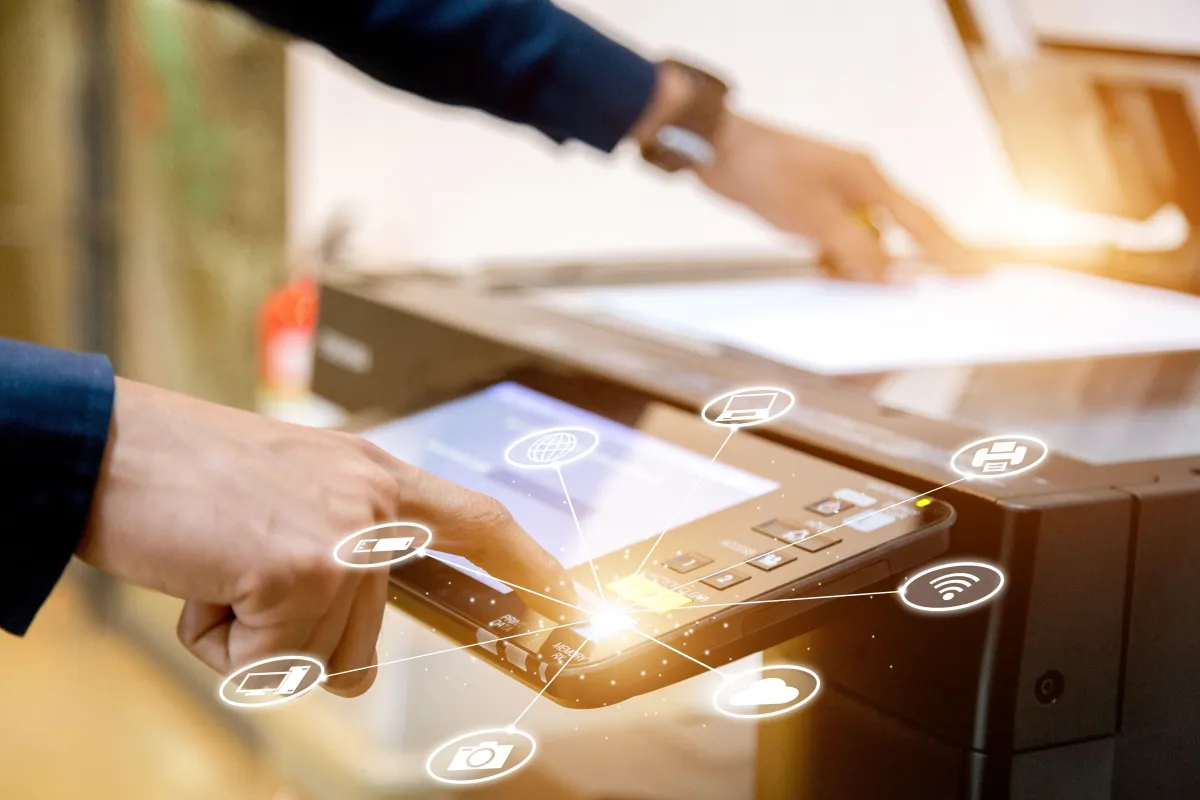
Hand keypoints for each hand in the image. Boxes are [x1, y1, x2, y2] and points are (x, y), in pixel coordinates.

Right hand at [78, 379, 580, 697]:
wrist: (113, 448)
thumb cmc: (190, 476)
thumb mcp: (292, 496)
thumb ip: (343, 558)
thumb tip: (359, 665)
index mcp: (374, 477)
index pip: (477, 522)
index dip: (528, 564)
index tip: (565, 599)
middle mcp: (371, 504)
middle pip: (365, 641)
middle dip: (299, 640)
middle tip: (244, 578)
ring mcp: (343, 538)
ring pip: (318, 661)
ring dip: (255, 639)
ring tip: (220, 569)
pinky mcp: (302, 570)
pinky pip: (267, 666)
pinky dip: (221, 644)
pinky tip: (202, 581)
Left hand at [697, 112, 976, 280]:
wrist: (716, 150)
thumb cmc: (765, 174)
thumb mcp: (816, 221)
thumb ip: (860, 252)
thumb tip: (899, 278)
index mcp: (870, 181)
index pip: (922, 224)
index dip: (951, 253)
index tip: (978, 274)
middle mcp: (860, 184)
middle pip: (896, 233)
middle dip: (903, 266)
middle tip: (922, 296)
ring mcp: (835, 192)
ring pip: (863, 240)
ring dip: (859, 266)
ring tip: (852, 288)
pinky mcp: (812, 202)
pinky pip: (837, 237)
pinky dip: (835, 257)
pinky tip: (827, 272)